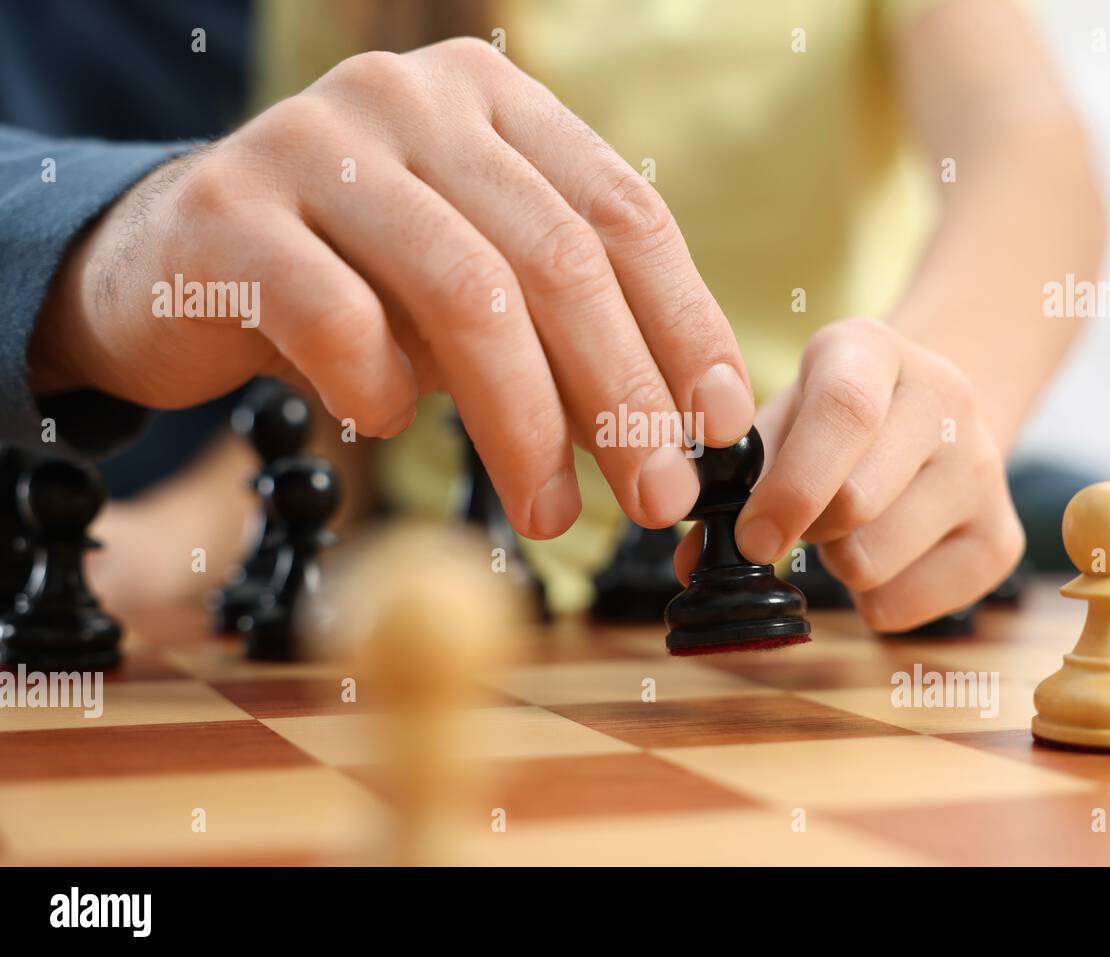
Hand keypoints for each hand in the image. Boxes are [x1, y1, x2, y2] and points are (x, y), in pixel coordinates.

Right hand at [31, 38, 754, 538]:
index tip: (721, 425)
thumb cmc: (354, 282)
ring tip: (547, 514)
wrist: (175, 258)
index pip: (623, 213)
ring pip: (465, 292)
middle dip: (621, 395)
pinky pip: (338, 318)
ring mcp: (315, 142)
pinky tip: (389, 423)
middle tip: (655, 496)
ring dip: (523, 422)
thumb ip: (564, 331)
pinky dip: (381, 389)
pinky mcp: (228, 211)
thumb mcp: (473, 290)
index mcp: (493, 101)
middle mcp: (412, 99)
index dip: (685, 324)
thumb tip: (681, 433)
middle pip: (557, 259)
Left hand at [675, 317, 1024, 631]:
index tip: (752, 537)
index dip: (791, 485)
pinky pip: (908, 605)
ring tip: (844, 530)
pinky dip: (872, 601)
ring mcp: (986, 467)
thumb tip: (695, 562)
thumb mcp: (781, 416)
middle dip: (806, 530)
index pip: (845, 413)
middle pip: (858, 502)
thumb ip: (735, 476)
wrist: (932, 412)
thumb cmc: (831, 419)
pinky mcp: (1002, 536)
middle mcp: (945, 399)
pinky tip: (879, 557)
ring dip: (835, 565)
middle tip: (800, 521)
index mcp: (873, 350)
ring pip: (876, 560)